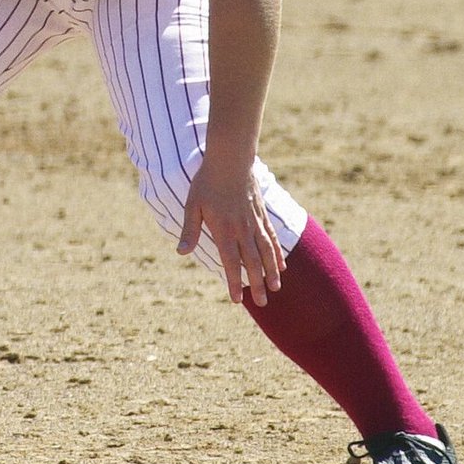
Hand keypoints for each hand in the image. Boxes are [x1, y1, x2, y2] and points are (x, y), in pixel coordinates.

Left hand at [178, 158, 285, 306]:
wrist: (230, 160)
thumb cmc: (206, 182)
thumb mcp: (192, 205)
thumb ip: (190, 230)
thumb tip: (181, 252)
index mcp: (224, 230)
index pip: (230, 262)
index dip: (234, 282)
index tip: (237, 300)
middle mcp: (242, 230)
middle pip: (252, 262)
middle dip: (256, 284)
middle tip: (263, 304)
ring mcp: (254, 222)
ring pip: (266, 252)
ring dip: (271, 272)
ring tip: (276, 289)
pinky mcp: (262, 214)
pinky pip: (272, 238)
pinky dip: (277, 253)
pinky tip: (282, 265)